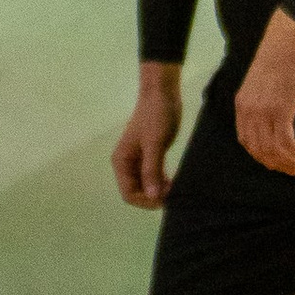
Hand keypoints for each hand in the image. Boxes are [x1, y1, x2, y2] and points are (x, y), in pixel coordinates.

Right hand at [113, 69, 184, 209]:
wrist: (163, 93)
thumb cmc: (156, 116)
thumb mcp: (154, 144)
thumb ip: (151, 170)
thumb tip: (152, 197)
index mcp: (121, 161)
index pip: (128, 193)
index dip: (145, 200)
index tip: (164, 198)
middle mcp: (126, 164)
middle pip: (136, 192)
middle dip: (152, 197)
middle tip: (172, 192)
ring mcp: (137, 161)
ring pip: (145, 187)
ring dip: (157, 191)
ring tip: (174, 187)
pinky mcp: (149, 156)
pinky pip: (152, 178)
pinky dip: (161, 183)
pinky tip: (172, 181)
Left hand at [232, 11, 294, 177]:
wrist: (285, 42)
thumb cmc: (277, 59)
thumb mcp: (260, 84)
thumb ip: (260, 104)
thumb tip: (272, 123)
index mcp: (241, 104)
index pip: (245, 141)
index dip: (260, 156)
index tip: (274, 162)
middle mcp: (249, 111)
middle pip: (258, 150)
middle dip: (275, 164)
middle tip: (291, 170)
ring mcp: (263, 112)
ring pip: (273, 150)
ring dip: (288, 162)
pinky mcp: (280, 111)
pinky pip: (285, 143)